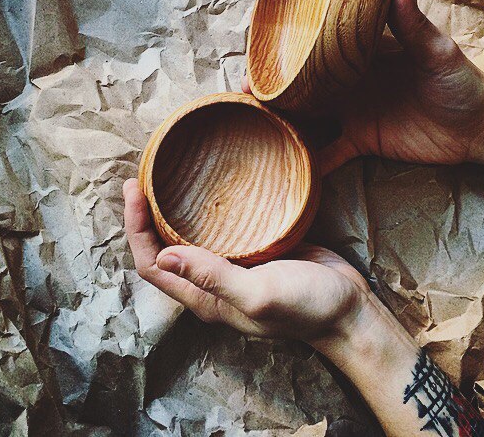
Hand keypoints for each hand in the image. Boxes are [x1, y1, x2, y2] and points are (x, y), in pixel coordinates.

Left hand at [123, 178, 371, 344]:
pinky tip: (210, 187)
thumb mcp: (258, 293)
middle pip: (163, 249)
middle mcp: (211, 282)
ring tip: (165, 176)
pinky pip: (219, 229)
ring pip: (189, 237)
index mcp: (204, 297)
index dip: (136, 229)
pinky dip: (205, 210)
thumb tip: (163, 255)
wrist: (349, 307)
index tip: (134, 189)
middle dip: (146, 216)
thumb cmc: (306, 307)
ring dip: (171, 211)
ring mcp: (232, 266)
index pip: (152, 265)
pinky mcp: (254, 250)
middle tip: (143, 176)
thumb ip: (212, 276)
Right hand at [244, 0, 483, 174]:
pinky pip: (330, 153)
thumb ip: (411, 22)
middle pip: (304, 81)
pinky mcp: (361, 141)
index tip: (261, 44)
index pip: (319, 44)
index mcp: (361, 54)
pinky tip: (290, 168)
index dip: (290, 44)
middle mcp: (349, 81)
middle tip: (245, 89)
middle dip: (274, 85)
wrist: (477, 126)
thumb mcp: (436, 50)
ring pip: (309, 115)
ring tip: (254, 122)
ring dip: (284, 119)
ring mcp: (352, 112)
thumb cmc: (459, 80)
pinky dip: (313, 161)